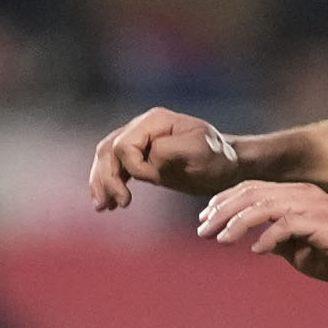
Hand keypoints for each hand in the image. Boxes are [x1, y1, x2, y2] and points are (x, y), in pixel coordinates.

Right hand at [87, 106, 247, 210]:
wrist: (226, 166)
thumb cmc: (217, 157)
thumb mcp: (201, 151)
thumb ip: (171, 149)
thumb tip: (148, 156)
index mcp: (155, 120)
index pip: (125, 144)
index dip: (135, 166)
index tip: (154, 181)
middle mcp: (142, 126)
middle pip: (109, 149)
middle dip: (107, 178)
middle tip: (119, 204)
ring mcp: (139, 140)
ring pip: (106, 158)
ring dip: (101, 183)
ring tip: (104, 207)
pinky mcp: (140, 157)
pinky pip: (114, 167)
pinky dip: (107, 184)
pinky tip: (107, 205)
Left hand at [196, 179, 327, 283]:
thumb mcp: (301, 250)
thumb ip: (279, 242)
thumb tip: (254, 243)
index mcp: (296, 195)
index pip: (252, 190)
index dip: (224, 202)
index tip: (204, 219)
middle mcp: (302, 194)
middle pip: (251, 193)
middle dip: (222, 210)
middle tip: (202, 229)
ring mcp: (313, 205)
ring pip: (264, 205)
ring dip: (238, 222)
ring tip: (221, 239)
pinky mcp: (323, 221)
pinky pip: (286, 224)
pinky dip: (267, 237)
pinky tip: (255, 250)